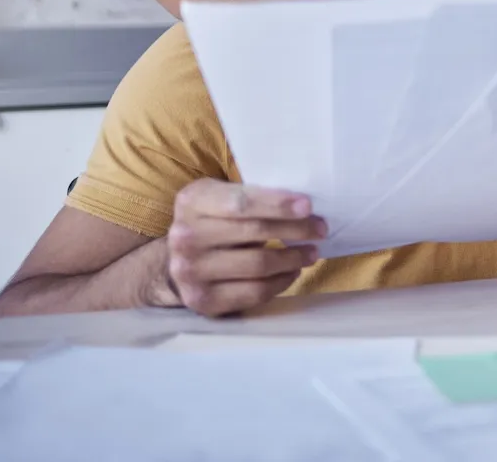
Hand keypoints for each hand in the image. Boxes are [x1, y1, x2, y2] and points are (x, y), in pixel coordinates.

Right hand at [162, 179, 325, 316]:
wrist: (175, 262)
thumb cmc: (214, 221)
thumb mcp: (222, 197)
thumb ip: (252, 196)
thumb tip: (303, 205)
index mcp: (192, 201)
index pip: (241, 202)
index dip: (277, 204)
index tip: (308, 206)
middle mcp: (184, 236)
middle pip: (254, 232)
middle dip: (295, 230)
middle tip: (321, 229)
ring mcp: (189, 271)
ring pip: (257, 264)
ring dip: (293, 259)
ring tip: (311, 253)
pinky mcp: (202, 300)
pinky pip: (254, 292)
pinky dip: (280, 282)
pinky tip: (292, 272)